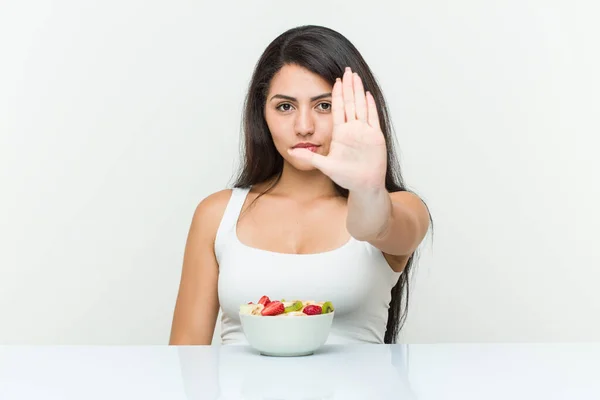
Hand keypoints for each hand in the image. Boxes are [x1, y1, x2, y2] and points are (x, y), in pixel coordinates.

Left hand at [287, 67, 387, 191]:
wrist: (363, 185)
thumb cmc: (346, 177)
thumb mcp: (325, 166)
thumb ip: (309, 158)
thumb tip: (290, 153)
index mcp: (340, 133)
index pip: (338, 109)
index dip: (337, 94)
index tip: (334, 79)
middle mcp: (353, 129)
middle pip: (350, 103)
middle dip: (348, 86)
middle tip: (347, 69)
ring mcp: (364, 132)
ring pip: (361, 106)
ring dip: (358, 91)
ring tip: (356, 76)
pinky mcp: (375, 137)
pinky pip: (373, 118)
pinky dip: (370, 106)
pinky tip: (367, 94)